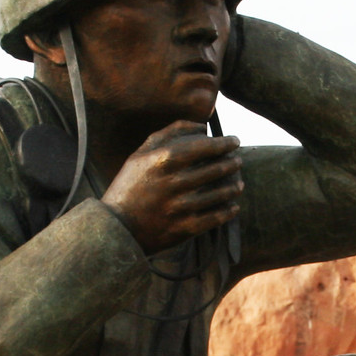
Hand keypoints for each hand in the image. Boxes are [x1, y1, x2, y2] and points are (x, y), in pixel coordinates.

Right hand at [102, 122, 242, 254]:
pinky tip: (233, 205)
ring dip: (234, 187)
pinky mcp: (185, 228)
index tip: (234, 141)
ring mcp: (180, 207)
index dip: (224, 143)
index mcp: (162, 161)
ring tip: (238, 183)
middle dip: (232, 163)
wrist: (116, 228)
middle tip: (237, 161)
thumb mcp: (140, 154)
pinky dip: (229, 210)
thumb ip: (169, 135)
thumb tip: (202, 127)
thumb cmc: (130, 186)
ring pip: (220, 194)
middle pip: (215, 169)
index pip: (204, 147)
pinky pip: (216, 218)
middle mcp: (174, 183)